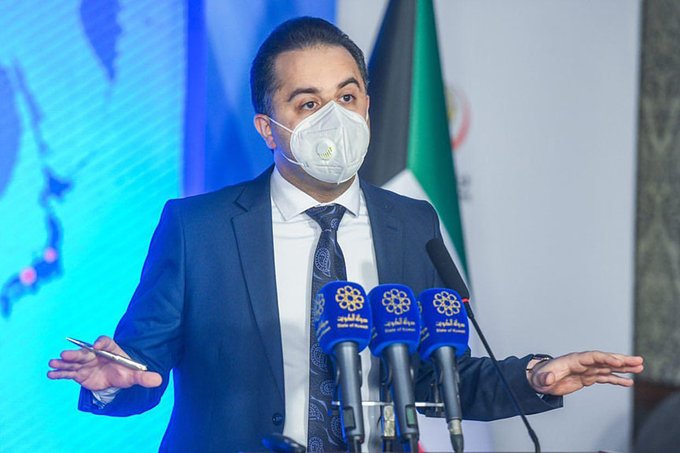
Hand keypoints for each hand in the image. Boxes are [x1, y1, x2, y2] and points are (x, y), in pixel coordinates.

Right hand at [47, 335, 161, 390]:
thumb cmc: (126, 371)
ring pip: (74, 362)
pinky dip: (60, 373)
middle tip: (64, 354)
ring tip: (52, 363)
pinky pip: (68, 373)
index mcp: (110, 349)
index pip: (105, 342)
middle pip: (85, 352)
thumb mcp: (135, 375)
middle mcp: (95, 354)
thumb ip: (145, 377)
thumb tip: (159, 380)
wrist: (117, 377)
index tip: (97, 345)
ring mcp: (86, 364)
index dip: (101, 343)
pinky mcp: (79, 374)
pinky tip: (50, 374)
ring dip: (63, 363)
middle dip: (75, 354)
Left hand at [527, 351, 643, 395]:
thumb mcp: (540, 379)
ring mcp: (585, 370)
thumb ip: (544, 379)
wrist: (538, 380)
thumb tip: (547, 380)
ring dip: (623, 368)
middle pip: (604, 359)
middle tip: (638, 361)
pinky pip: (604, 377)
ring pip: (607, 368)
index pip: (592, 357)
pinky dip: (616, 379)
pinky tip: (628, 382)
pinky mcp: (586, 378)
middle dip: (621, 360)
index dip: (605, 358)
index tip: (617, 362)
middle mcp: (581, 363)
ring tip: (639, 367)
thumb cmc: (538, 377)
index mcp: (572, 360)